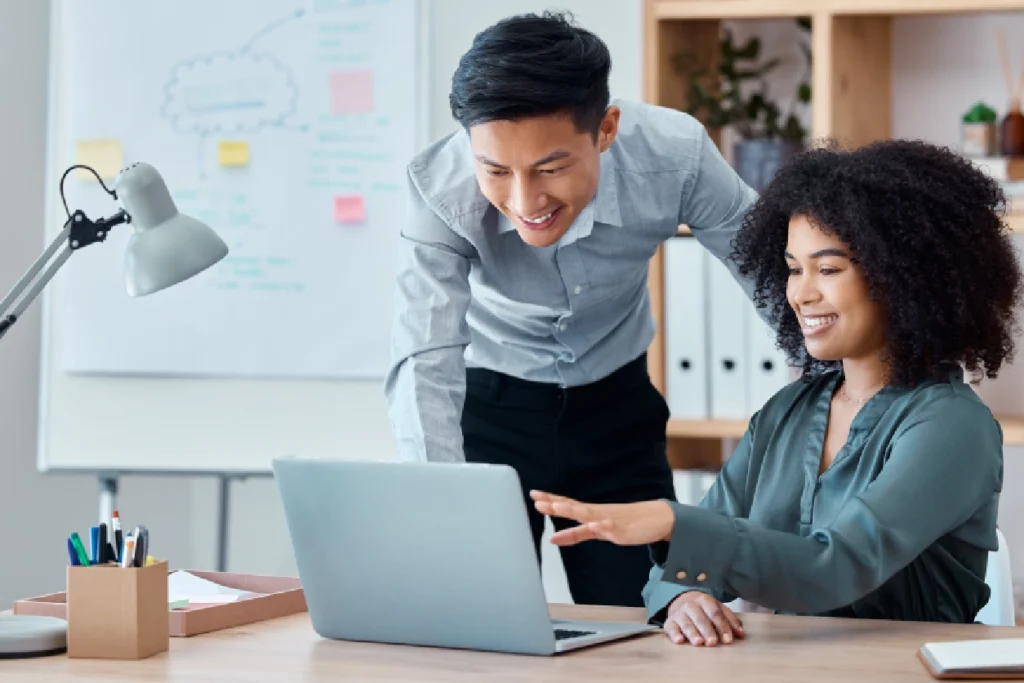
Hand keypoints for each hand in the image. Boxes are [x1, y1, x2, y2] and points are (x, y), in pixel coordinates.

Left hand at [529, 491, 674, 545]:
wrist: (657, 519)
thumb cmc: (626, 523)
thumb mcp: (597, 530)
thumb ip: (576, 534)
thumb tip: (555, 538)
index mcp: (591, 512)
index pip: (567, 504)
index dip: (550, 500)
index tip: (534, 495)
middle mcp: (597, 513)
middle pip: (572, 507)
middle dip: (555, 504)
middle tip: (537, 500)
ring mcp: (608, 520)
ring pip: (587, 514)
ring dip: (571, 510)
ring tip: (556, 507)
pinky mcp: (621, 529)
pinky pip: (609, 528)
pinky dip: (600, 526)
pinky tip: (594, 525)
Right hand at [664, 592, 744, 646]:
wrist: (681, 600)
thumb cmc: (704, 609)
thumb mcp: (718, 609)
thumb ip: (730, 620)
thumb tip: (741, 634)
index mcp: (705, 601)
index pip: (715, 613)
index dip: (722, 626)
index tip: (728, 640)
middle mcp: (691, 605)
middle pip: (700, 618)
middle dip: (707, 631)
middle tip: (713, 642)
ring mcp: (679, 613)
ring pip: (686, 623)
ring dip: (692, 633)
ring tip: (698, 643)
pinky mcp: (669, 622)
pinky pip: (670, 628)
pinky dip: (674, 634)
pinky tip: (679, 641)